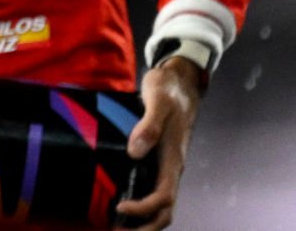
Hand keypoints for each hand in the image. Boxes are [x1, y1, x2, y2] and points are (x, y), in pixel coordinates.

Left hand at [117, 56, 205, 228]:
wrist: (180, 79)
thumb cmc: (168, 89)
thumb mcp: (158, 101)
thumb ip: (149, 126)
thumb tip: (134, 152)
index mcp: (174, 159)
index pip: (163, 197)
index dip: (142, 208)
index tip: (119, 207)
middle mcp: (172, 167)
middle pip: (165, 210)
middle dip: (144, 226)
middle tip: (115, 230)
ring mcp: (166, 165)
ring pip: (161, 203)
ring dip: (142, 219)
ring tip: (117, 224)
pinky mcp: (159, 158)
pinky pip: (153, 189)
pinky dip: (141, 203)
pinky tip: (120, 201)